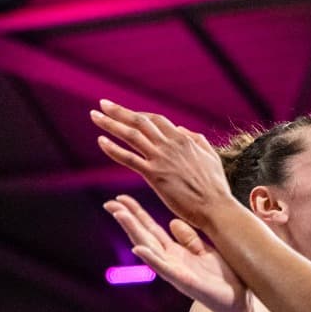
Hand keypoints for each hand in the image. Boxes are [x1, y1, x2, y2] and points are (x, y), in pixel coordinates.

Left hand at [90, 100, 232, 228]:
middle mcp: (170, 145)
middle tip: (102, 104)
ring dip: (110, 124)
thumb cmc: (215, 186)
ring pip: (131, 135)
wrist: (216, 207)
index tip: (125, 112)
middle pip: (140, 122)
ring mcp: (161, 159)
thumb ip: (196, 140)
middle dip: (119, 111)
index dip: (138, 114)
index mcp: (183, 139)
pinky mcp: (155, 175)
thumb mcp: (210, 156)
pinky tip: (101, 141)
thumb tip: (181, 128)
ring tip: (95, 116)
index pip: (156, 120)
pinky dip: (113, 149)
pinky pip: (129, 158)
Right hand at [105, 194, 248, 311]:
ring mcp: (175, 271)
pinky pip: (164, 268)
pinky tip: (138, 248)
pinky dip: (151, 258)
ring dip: (133, 232)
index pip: (151, 228)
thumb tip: (172, 222)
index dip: (137, 213)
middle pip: (144, 235)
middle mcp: (170, 261)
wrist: (237, 302)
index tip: (121, 198)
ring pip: (149, 248)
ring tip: (120, 215)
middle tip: (110, 202)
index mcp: (175, 252)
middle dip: (128, 219)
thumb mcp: (206, 250)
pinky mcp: (184, 282)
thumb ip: (189, 238)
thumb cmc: (223, 277)